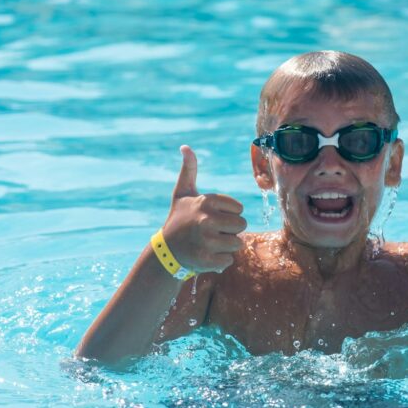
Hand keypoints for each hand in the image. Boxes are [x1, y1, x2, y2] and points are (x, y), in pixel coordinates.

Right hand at [161, 145, 246, 273]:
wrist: (165, 251)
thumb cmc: (178, 219)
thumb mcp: (182, 193)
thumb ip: (189, 170)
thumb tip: (185, 147)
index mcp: (206, 201)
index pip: (239, 209)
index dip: (228, 215)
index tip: (211, 217)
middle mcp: (206, 219)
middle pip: (242, 225)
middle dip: (230, 231)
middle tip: (211, 232)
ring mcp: (206, 241)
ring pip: (237, 244)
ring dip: (226, 246)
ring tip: (208, 244)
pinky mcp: (205, 260)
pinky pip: (228, 260)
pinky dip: (220, 261)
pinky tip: (205, 255)